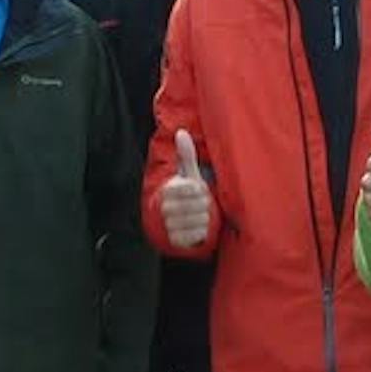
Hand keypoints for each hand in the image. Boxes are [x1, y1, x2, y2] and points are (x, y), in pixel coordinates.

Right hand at [159, 129, 214, 252]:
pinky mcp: (175, 239)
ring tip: (199, 214)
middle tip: (200, 204)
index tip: (199, 191)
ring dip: (205, 217)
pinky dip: (202, 230)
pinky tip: (197, 226)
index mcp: (167, 190)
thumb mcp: (187, 175)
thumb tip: (181, 132)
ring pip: (201, 219)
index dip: (201, 190)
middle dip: (205, 205)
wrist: (173, 221)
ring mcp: (169, 225)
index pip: (193, 188)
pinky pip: (198, 233)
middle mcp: (165, 208)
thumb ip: (186, 155)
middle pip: (200, 205)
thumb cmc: (185, 194)